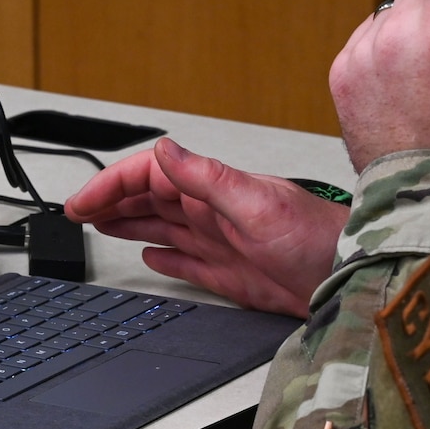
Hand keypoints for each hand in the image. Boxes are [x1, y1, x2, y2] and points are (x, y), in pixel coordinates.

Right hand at [63, 138, 346, 316]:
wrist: (353, 278)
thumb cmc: (318, 238)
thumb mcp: (256, 202)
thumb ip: (206, 178)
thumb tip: (164, 150)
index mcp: (214, 190)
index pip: (149, 176)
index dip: (110, 185)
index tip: (81, 201)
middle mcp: (214, 212)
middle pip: (148, 200)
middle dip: (110, 202)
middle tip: (76, 212)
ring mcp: (221, 242)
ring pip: (161, 228)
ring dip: (128, 224)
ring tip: (98, 226)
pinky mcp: (231, 273)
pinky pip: (186, 262)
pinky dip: (164, 258)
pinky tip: (150, 256)